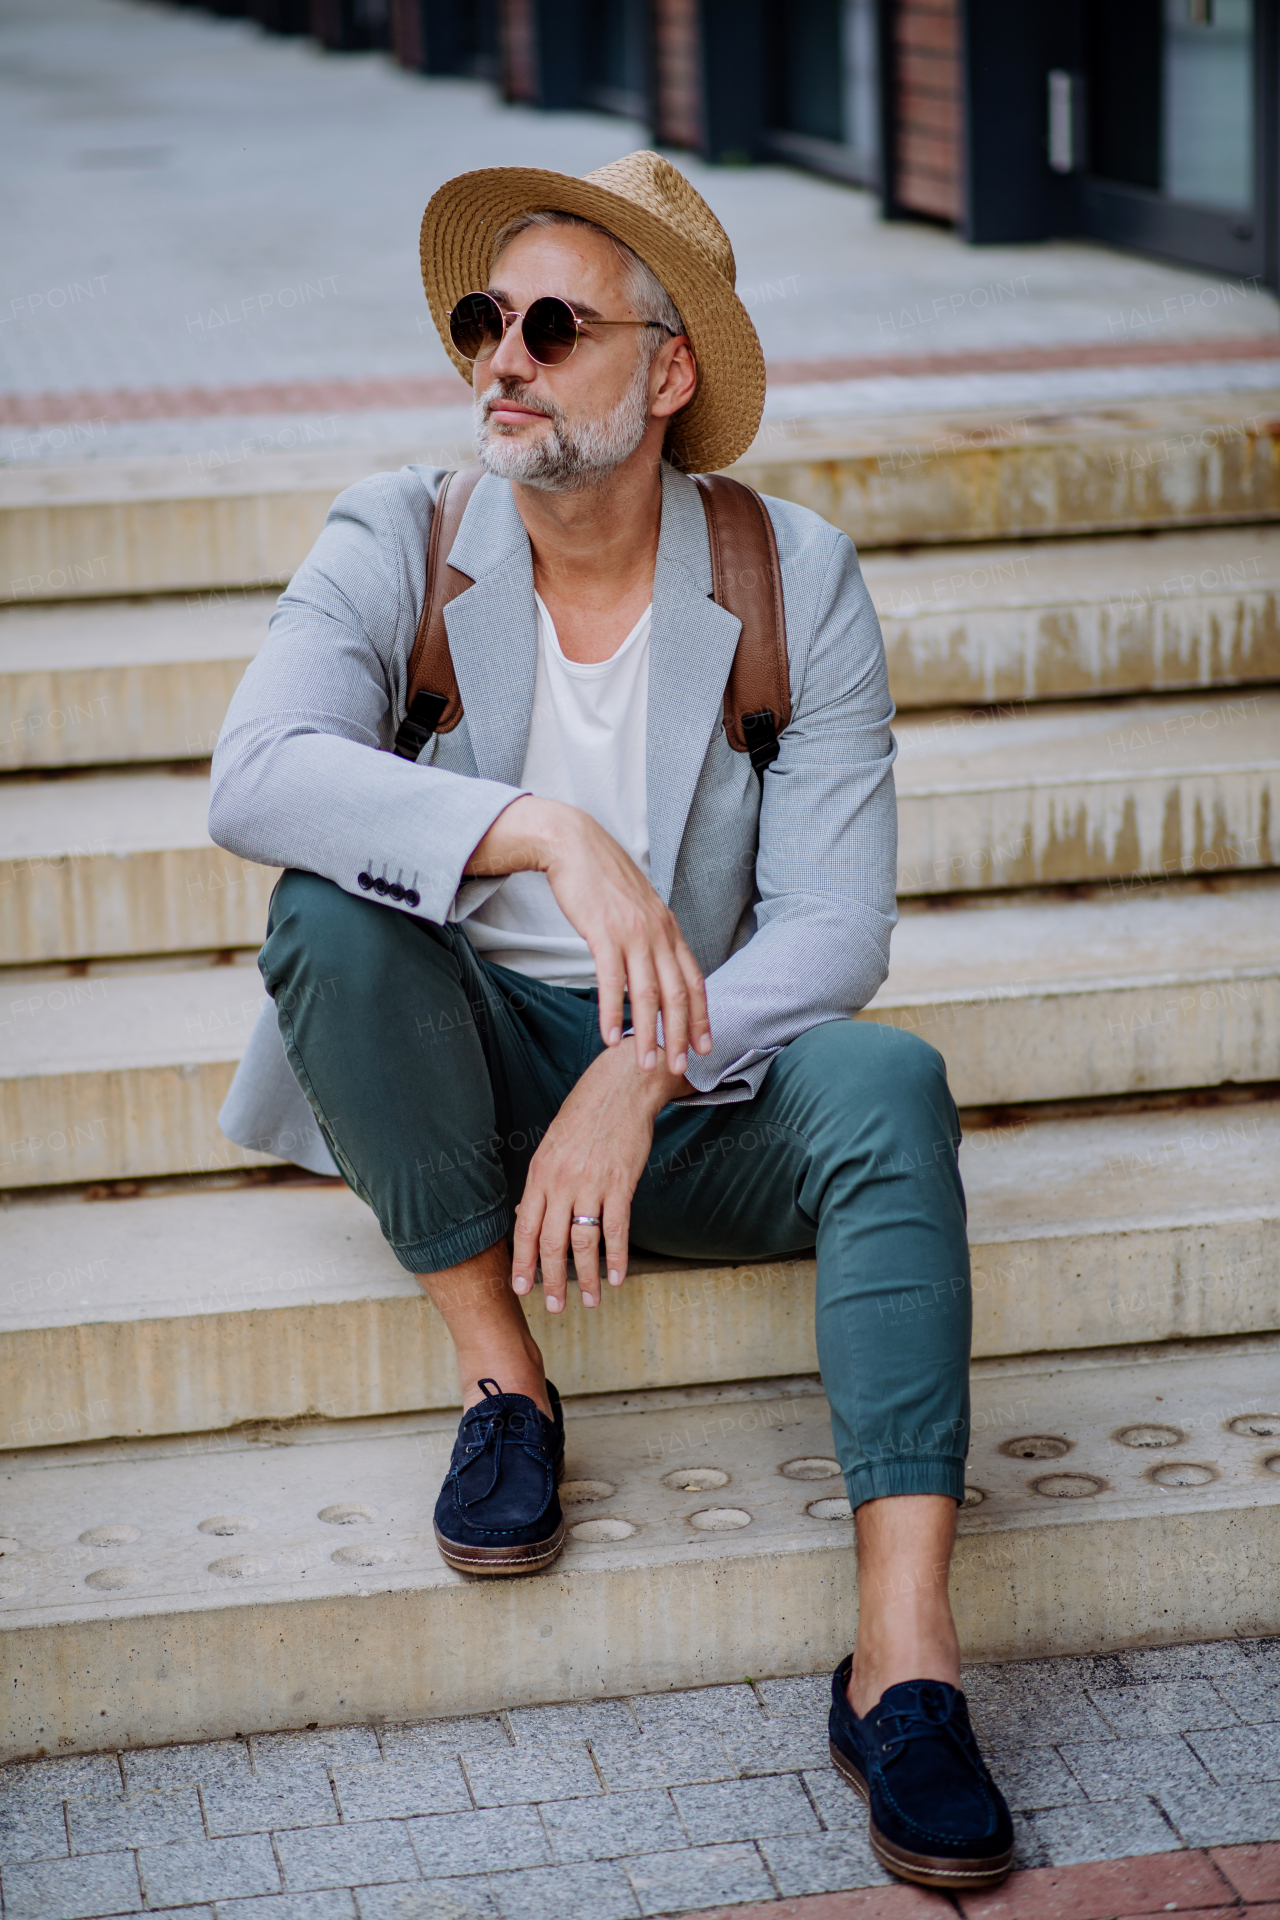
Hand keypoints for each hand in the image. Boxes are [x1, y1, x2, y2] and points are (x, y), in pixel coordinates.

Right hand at [466, 795, 711, 1072]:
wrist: (575, 844)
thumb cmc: (603, 880)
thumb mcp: (639, 908)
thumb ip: (652, 937)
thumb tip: (657, 966)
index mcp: (669, 928)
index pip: (694, 980)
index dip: (701, 1016)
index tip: (705, 1046)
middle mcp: (658, 933)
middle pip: (676, 994)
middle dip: (679, 1036)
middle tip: (679, 1068)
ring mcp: (632, 933)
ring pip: (647, 994)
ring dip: (647, 1033)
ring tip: (645, 1064)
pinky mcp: (603, 933)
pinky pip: (611, 981)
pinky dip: (612, 1013)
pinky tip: (609, 1037)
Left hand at [511, 1043, 689, 1310]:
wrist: (619, 1089)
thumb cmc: (584, 1117)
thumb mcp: (551, 1148)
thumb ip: (542, 1185)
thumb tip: (528, 1219)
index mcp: (539, 1174)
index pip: (525, 1229)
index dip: (522, 1264)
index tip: (521, 1289)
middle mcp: (561, 1182)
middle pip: (551, 1243)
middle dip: (551, 1280)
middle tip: (555, 1307)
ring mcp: (592, 1184)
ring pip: (584, 1242)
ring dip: (586, 1277)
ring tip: (590, 1301)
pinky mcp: (621, 1183)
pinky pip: (617, 1229)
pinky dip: (617, 1258)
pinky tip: (617, 1278)